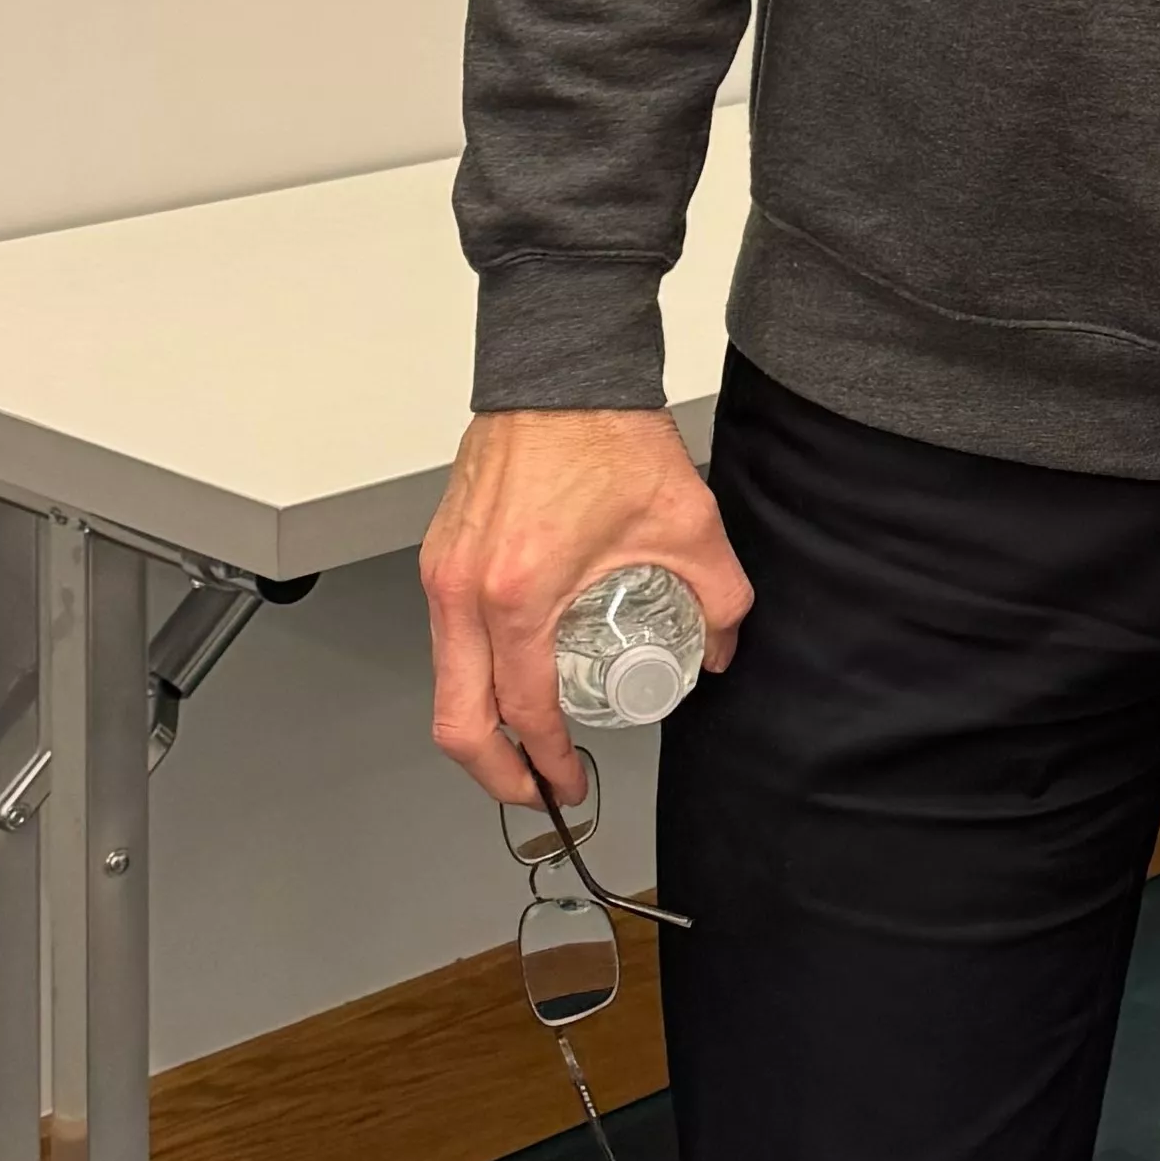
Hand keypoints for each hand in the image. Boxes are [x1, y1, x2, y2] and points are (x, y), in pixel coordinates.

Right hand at [420, 407, 749, 809]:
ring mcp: (442, 572)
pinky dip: (473, 672)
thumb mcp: (688, 525)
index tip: (570, 783)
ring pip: (444, 681)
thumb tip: (720, 649)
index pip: (523, 712)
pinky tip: (518, 673)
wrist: (561, 370)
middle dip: (494, 773)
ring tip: (531, 740)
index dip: (548, 763)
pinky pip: (444, 637)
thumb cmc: (605, 433)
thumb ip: (719, 598)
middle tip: (537, 790)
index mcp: (518, 593)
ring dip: (480, 724)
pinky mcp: (439, 554)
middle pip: (456, 721)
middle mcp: (464, 589)